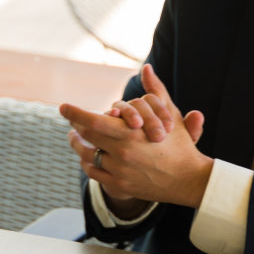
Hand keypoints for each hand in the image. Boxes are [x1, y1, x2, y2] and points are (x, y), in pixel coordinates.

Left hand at [59, 64, 212, 209]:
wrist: (190, 180)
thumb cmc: (180, 144)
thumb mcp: (169, 115)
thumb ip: (156, 91)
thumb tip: (146, 68)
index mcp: (132, 134)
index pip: (94, 121)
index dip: (75, 113)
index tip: (63, 106)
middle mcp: (123, 152)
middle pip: (88, 136)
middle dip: (77, 126)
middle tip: (71, 121)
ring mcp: (120, 171)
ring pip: (87, 155)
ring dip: (77, 145)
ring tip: (73, 137)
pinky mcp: (120, 185)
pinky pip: (93, 172)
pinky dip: (87, 163)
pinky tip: (86, 156)